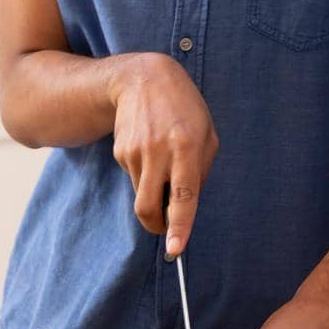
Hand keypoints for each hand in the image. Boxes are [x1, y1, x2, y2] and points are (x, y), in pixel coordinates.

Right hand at [108, 54, 218, 254]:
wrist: (144, 80)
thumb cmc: (185, 110)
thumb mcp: (207, 135)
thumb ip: (201, 171)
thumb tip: (185, 205)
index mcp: (187, 146)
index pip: (183, 195)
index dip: (179, 225)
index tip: (175, 249)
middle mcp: (159, 151)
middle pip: (148, 206)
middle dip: (156, 225)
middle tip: (165, 227)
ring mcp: (135, 152)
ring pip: (142, 194)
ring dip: (154, 192)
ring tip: (164, 162)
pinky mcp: (121, 152)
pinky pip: (135, 177)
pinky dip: (146, 173)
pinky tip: (151, 147)